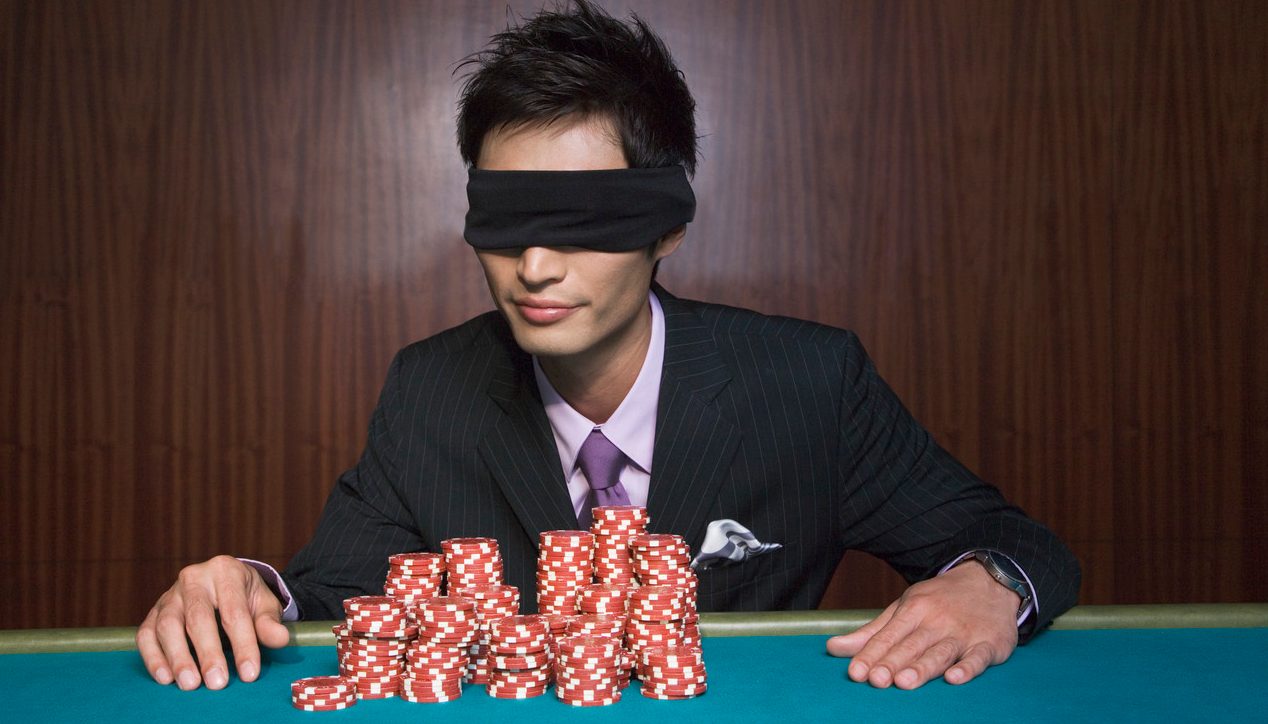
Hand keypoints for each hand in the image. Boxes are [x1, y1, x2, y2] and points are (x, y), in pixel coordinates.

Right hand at [136, 555, 289, 689]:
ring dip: (177, 657)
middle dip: (208, 653)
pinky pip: (147, 633)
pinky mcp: (154, 611)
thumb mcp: (264, 603)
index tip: (249, 673)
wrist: (223, 582)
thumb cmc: (245, 596)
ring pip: (167, 625)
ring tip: (190, 684)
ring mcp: (170, 594)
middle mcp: (194, 578)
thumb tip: (280, 639)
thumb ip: (269, 622)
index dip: (243, 644)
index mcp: (225, 571)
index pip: (234, 612)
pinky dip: (153, 656)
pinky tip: (165, 677)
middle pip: (198, 617)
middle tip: (217, 682)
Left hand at [826, 560, 1018, 688]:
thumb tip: (834, 648)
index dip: (871, 655)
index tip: (855, 673)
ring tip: (904, 682)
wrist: (991, 582)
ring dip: (922, 668)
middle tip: (875, 680)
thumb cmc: (940, 600)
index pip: (888, 636)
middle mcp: (937, 621)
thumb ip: (871, 632)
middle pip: (911, 646)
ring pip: (940, 653)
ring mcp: (963, 633)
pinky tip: (954, 678)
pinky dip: (967, 668)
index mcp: (914, 610)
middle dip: (892, 663)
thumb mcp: (904, 607)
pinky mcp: (988, 644)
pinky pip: (977, 658)